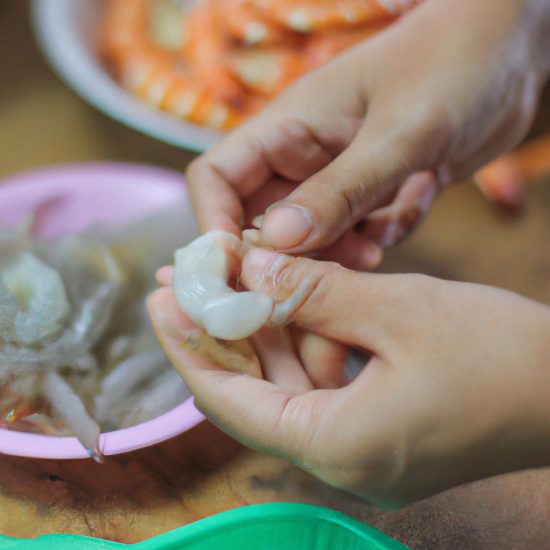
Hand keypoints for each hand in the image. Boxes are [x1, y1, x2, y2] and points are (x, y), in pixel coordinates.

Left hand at [148, 251, 549, 505]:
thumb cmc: (499, 354)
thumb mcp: (396, 309)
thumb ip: (312, 290)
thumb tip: (248, 268)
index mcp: (335, 446)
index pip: (229, 401)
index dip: (190, 347)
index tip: (162, 300)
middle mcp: (338, 460)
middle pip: (251, 394)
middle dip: (219, 333)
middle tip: (188, 279)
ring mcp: (359, 450)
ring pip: (284, 388)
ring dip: (258, 334)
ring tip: (226, 280)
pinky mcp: (378, 431)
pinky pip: (317, 387)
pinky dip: (296, 345)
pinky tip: (281, 303)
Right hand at [188, 0, 548, 267]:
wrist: (514, 50)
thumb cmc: (456, 63)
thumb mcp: (400, 131)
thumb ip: (341, 189)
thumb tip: (276, 242)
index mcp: (288, 127)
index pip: (218, 180)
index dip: (215, 226)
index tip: (239, 270)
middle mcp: (303, 156)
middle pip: (260, 223)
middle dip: (285, 260)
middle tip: (319, 286)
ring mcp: (337, 178)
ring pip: (311, 239)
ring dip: (337, 255)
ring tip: (373, 250)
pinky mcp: (372, 194)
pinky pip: (356, 236)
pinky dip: (378, 238)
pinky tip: (411, 208)